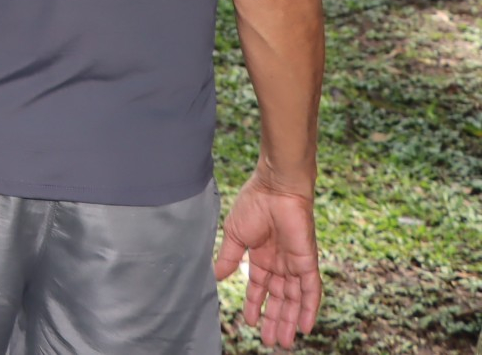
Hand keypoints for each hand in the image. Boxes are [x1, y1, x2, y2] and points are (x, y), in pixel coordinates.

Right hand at [214, 166, 321, 348]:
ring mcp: (295, 264)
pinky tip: (305, 326)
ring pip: (294, 299)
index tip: (251, 322)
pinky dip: (309, 308)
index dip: (256, 305)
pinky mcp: (307, 262)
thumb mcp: (235, 235)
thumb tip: (217, 276)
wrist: (275, 188)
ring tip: (284, 342)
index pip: (260, 288)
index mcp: (262, 256)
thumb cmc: (254, 204)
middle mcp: (280, 263)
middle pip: (279, 299)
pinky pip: (311, 290)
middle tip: (272, 342)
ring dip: (289, 320)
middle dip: (275, 320)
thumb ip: (229, 258)